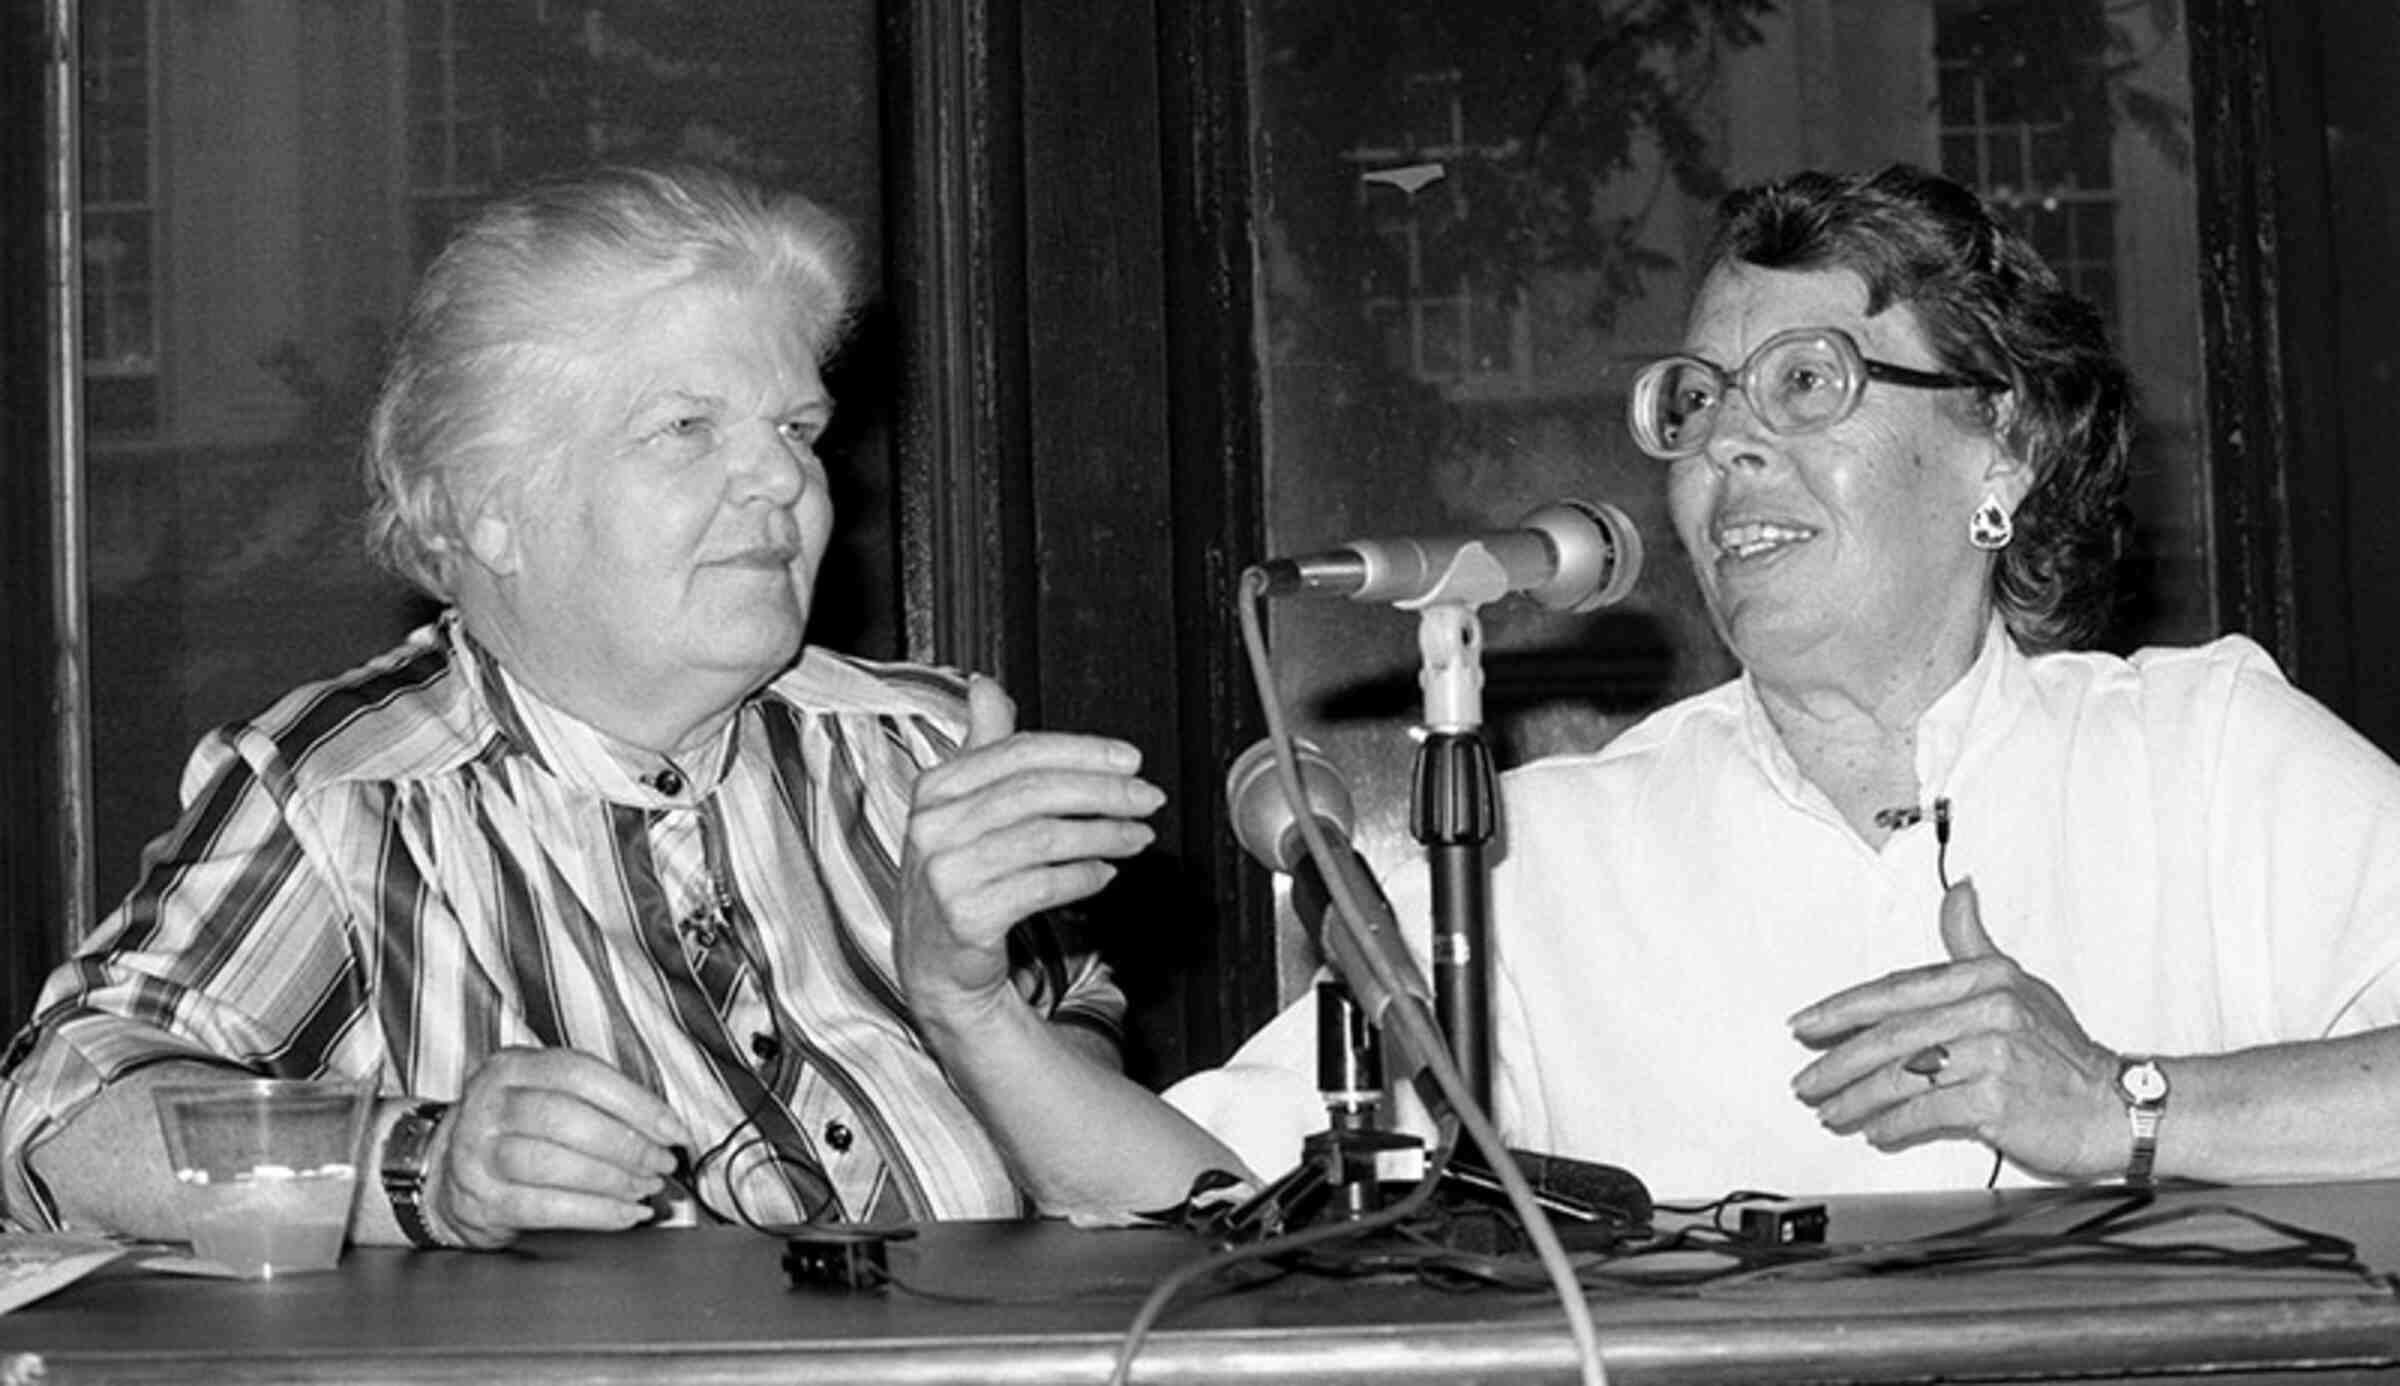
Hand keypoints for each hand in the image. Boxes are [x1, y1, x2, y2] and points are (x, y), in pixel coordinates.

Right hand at [427, 1047, 690, 1248]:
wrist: (443, 1175)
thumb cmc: (514, 1132)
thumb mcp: (544, 1096)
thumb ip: (596, 1102)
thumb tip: (664, 1128)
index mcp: (513, 1066)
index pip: (582, 1074)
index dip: (636, 1103)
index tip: (673, 1130)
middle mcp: (489, 1103)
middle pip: (566, 1118)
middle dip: (627, 1144)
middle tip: (662, 1163)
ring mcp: (477, 1152)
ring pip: (552, 1163)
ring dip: (612, 1180)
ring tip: (645, 1188)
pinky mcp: (480, 1198)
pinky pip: (544, 1207)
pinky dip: (594, 1213)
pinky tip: (624, 1215)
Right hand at [895, 675, 1162, 1023]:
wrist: (934, 966)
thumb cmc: (961, 877)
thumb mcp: (962, 806)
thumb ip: (982, 746)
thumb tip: (986, 687)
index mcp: (936, 788)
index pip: (1019, 753)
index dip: (1082, 751)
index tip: (1131, 759)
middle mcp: (934, 826)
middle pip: (1035, 792)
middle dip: (1103, 791)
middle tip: (1148, 797)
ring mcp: (946, 873)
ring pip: (1044, 838)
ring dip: (1104, 834)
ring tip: (1138, 836)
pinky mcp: (966, 916)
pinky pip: (1041, 886)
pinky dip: (1082, 877)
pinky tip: (1105, 873)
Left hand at [1787, 879, 2123, 1179]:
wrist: (2115, 1108)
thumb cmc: (2063, 1052)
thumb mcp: (2019, 984)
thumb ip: (1974, 943)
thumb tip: (1957, 892)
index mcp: (1986, 979)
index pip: (1897, 990)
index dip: (1843, 1009)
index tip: (1805, 1025)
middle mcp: (1988, 1010)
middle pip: (1891, 1035)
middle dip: (1838, 1061)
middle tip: (1806, 1080)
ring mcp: (1992, 1056)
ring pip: (1901, 1075)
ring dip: (1857, 1098)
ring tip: (1831, 1111)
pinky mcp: (1995, 1099)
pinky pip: (1925, 1111)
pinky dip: (1893, 1124)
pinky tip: (1875, 1131)